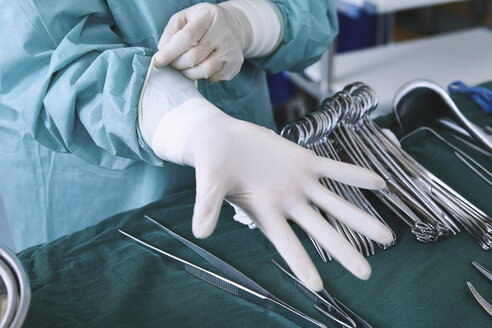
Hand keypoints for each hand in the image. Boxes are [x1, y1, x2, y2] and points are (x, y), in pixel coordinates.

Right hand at [152, 100, 393, 290]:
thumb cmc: (211, 163)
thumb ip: (208, 206)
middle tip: (366, 274)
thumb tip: (199, 231)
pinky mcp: (303, 160)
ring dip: (360, 218)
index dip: (300, 264)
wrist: (221, 138)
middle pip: (320, 229)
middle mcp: (286, 202)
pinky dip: (355, 175)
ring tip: (387, 237)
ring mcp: (298, 182)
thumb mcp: (208, 184)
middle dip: (343, 250)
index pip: (285, 242)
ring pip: (334, 203)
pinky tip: (380, 183)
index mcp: (264, 210)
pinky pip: (334, 169)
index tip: (318, 288)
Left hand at [155, 3, 247, 81]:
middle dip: (178, 64)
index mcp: (209, 16)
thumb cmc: (203, 22)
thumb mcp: (185, 17)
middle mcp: (224, 32)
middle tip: (173, 64)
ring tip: (185, 68)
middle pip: (194, 56)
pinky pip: (213, 77)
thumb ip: (171, 31)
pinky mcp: (236, 63)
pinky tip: (200, 67)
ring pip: (205, 70)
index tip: (158, 61)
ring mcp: (232, 49)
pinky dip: (202, 76)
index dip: (170, 51)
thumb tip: (162, 51)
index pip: (187, 37)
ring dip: (189, 73)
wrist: (232, 27)